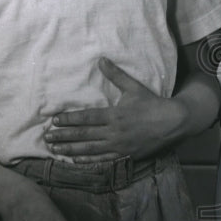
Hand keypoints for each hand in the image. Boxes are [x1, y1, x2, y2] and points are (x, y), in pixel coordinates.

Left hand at [44, 57, 184, 161]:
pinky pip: (103, 160)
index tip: (54, 120)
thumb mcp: (134, 88)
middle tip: (47, 138)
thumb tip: (101, 60)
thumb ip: (116, 75)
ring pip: (90, 149)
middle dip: (64, 136)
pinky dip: (88, 161)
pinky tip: (76, 160)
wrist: (173, 123)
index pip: (86, 118)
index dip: (69, 119)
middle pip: (84, 135)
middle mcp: (114, 132)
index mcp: (115, 115)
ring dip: (71, 149)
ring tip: (55, 149)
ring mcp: (119, 146)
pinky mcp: (125, 155)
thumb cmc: (152, 104)